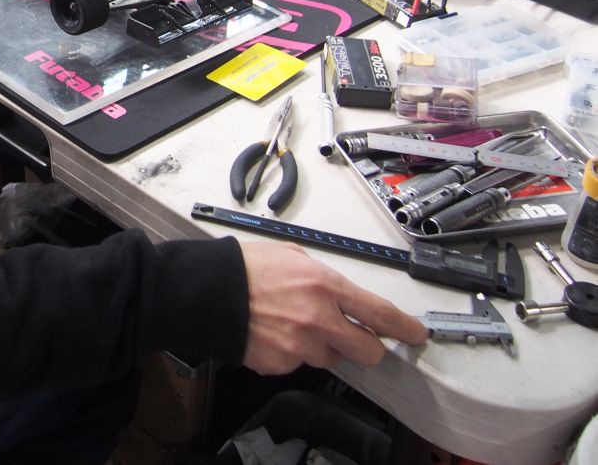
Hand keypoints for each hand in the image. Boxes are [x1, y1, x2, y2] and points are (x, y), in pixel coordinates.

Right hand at [240, 242, 428, 374]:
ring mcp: (300, 346)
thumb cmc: (243, 268)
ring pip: (330, 357)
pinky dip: (292, 351)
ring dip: (322, 346)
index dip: (404, 328)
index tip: (415, 333)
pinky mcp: (281, 364)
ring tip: (293, 324)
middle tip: (357, 337)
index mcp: (324, 286)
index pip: (380, 314)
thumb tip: (341, 294)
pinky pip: (299, 363)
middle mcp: (318, 319)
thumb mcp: (292, 256)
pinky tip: (274, 332)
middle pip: (367, 350)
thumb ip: (323, 278)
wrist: (205, 292)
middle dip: (367, 345)